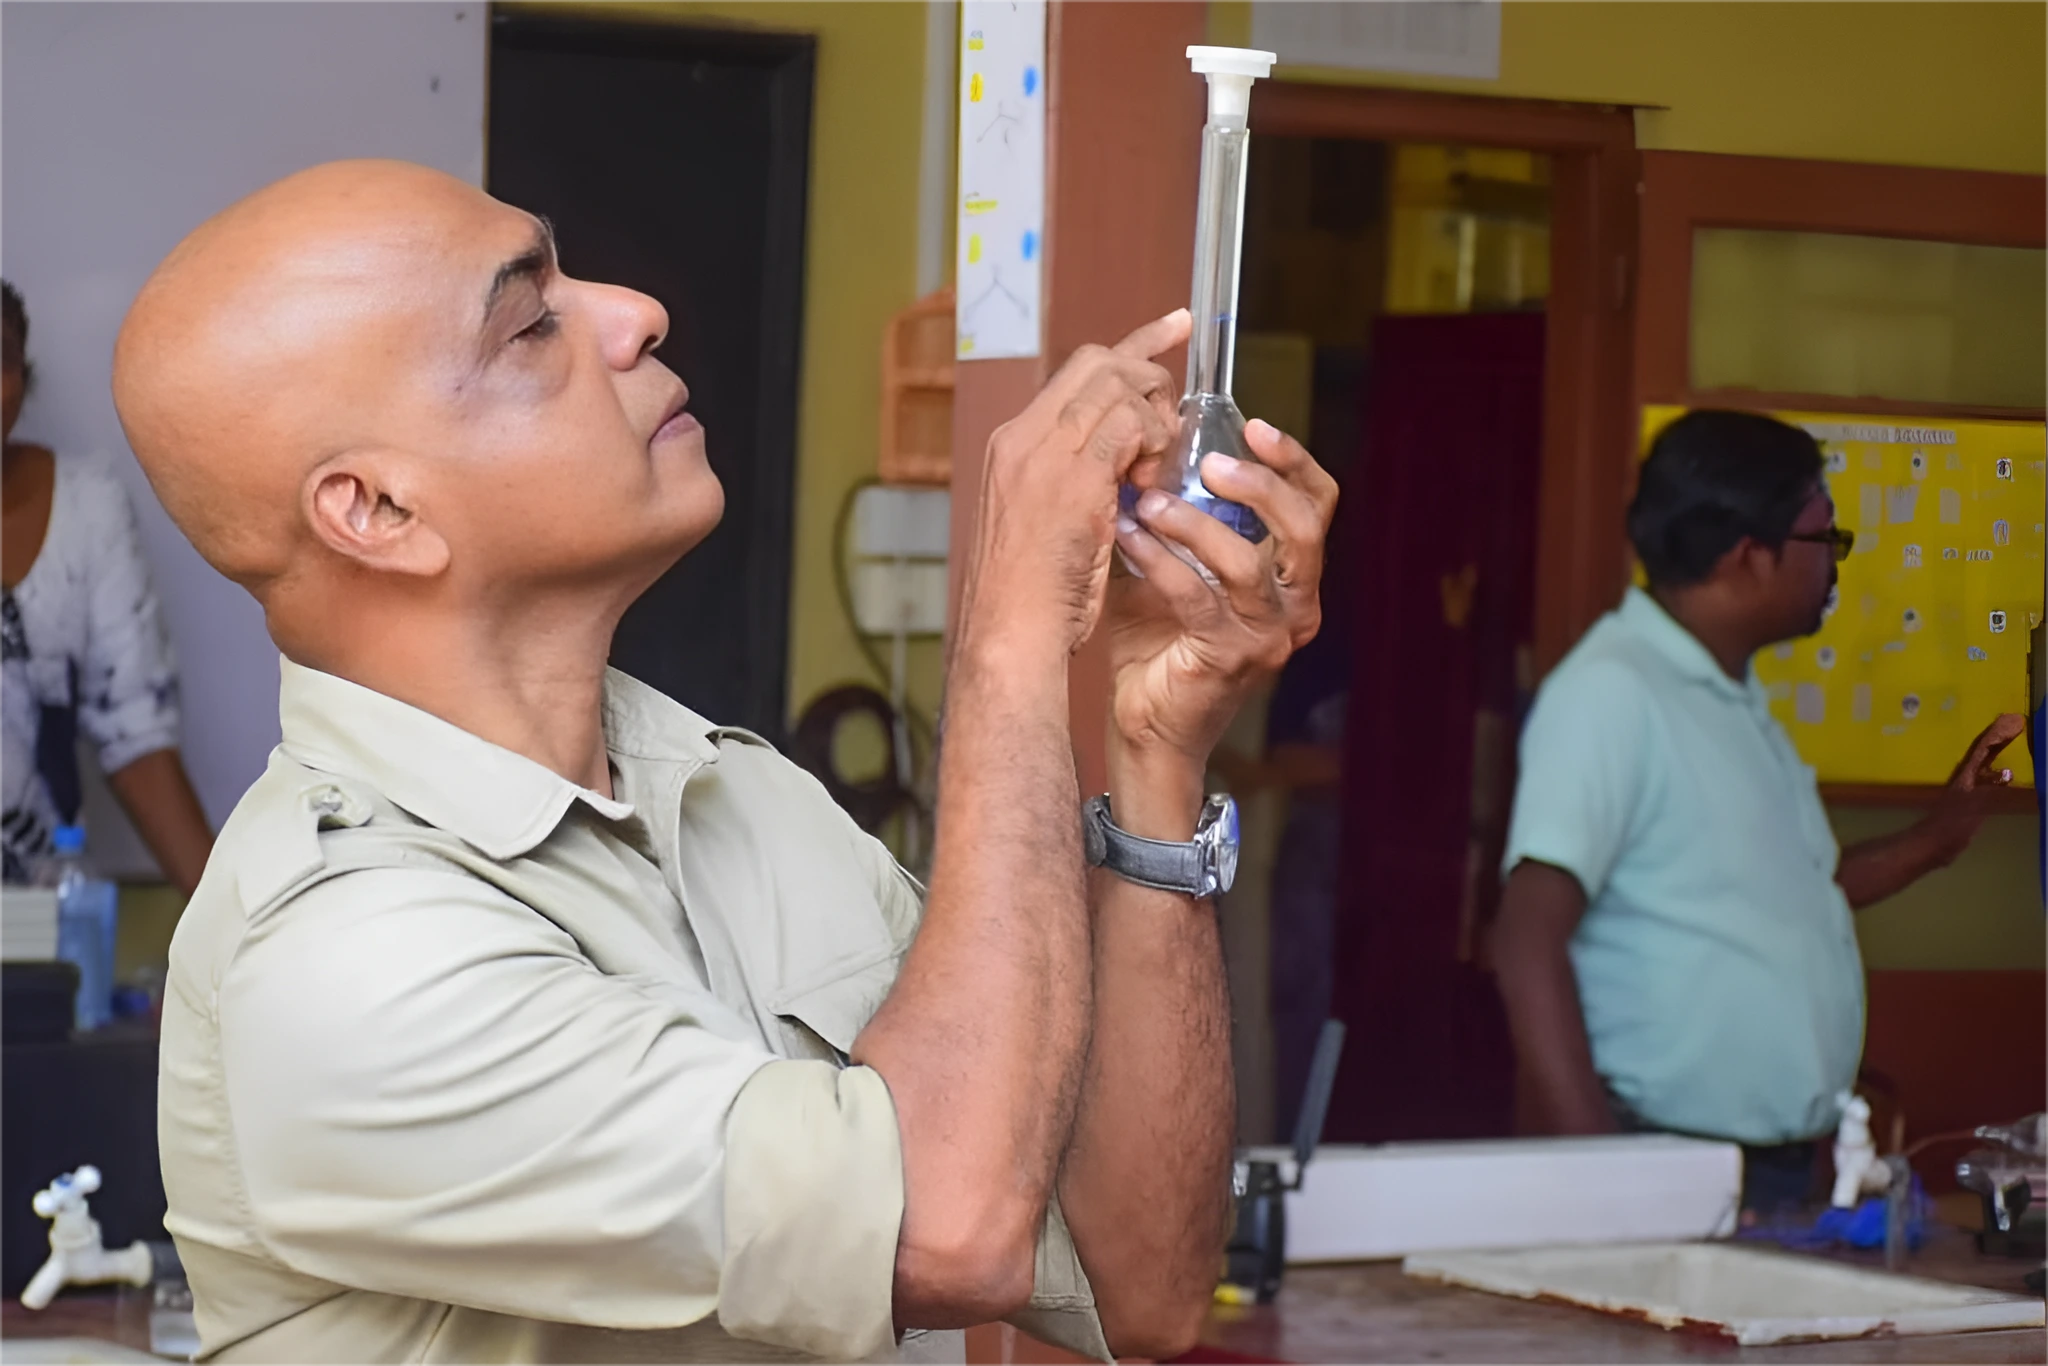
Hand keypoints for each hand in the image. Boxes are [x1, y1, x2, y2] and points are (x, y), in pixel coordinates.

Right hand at [956, 312, 1187, 657]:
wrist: (1007, 635)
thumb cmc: (1031, 598)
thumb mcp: (1046, 523)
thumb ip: (1077, 480)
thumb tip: (1122, 459)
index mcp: (1013, 445)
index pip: (1077, 371)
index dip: (1133, 346)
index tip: (1174, 327)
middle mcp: (1022, 437)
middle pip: (1099, 363)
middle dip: (1150, 371)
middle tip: (1175, 414)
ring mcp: (1043, 452)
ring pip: (1118, 387)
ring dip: (1154, 420)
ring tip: (1153, 471)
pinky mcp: (1072, 476)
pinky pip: (1130, 427)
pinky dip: (1153, 448)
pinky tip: (1149, 486)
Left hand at [1105, 419, 1336, 771]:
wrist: (1146, 724)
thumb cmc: (1159, 642)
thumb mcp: (1176, 565)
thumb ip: (1181, 516)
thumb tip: (1150, 447)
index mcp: (1293, 580)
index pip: (1318, 506)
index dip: (1294, 462)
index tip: (1255, 427)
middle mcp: (1295, 608)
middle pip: (1302, 529)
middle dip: (1259, 485)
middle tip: (1208, 463)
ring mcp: (1267, 637)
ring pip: (1246, 563)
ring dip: (1193, 523)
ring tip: (1148, 503)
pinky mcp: (1229, 659)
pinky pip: (1196, 597)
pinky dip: (1159, 561)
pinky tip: (1128, 539)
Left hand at [1923, 712, 2022, 857]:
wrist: (1933, 844)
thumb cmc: (1951, 825)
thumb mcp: (1972, 807)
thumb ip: (1989, 791)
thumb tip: (2007, 774)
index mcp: (1966, 776)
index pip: (1982, 748)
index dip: (1996, 734)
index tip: (2012, 719)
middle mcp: (1965, 778)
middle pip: (1983, 753)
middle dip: (1998, 739)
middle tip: (2015, 724)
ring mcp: (1965, 789)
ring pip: (1984, 764)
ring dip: (1996, 753)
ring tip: (2012, 743)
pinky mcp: (1967, 802)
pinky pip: (1986, 780)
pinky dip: (1996, 773)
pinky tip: (2004, 778)